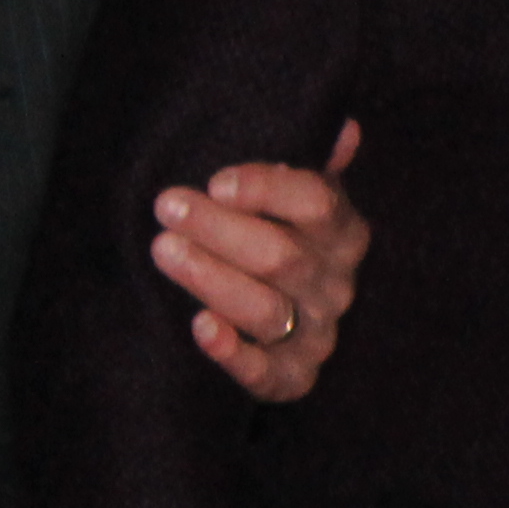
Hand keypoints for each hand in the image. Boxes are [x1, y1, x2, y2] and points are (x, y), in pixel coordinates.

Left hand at [154, 121, 365, 401]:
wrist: (295, 322)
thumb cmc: (286, 243)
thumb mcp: (303, 203)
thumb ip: (316, 170)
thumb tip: (343, 130)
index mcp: (344, 235)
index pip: (317, 205)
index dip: (268, 191)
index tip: (216, 182)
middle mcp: (336, 285)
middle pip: (283, 256)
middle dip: (220, 230)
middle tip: (167, 206)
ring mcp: (317, 333)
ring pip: (267, 310)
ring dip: (212, 280)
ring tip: (164, 249)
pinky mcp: (292, 377)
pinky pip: (266, 373)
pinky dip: (233, 353)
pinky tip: (200, 327)